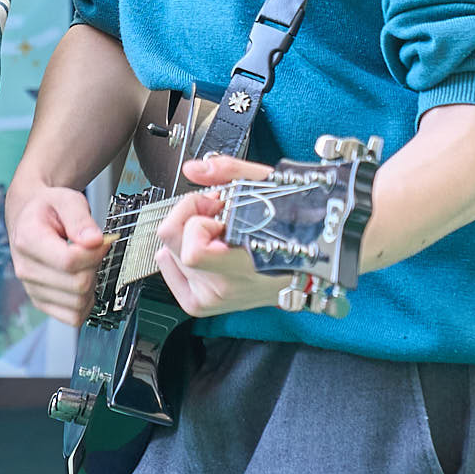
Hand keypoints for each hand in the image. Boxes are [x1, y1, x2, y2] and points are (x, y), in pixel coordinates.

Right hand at [6, 184, 108, 327]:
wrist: (30, 219)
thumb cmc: (48, 210)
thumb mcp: (66, 200)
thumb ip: (81, 218)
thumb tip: (95, 241)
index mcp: (27, 239)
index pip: (69, 261)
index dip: (95, 253)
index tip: (101, 240)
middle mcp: (25, 268)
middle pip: (77, 285)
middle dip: (95, 266)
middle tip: (93, 250)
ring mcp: (32, 289)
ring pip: (78, 303)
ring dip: (91, 284)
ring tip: (84, 264)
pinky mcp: (41, 302)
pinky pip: (73, 317)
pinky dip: (85, 303)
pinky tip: (82, 281)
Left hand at [153, 155, 285, 317]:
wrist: (307, 268)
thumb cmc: (294, 232)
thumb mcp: (268, 189)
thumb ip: (230, 172)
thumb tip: (195, 169)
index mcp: (243, 266)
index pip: (193, 251)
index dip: (197, 218)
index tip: (215, 208)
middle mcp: (224, 287)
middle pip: (172, 242)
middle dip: (189, 217)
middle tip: (215, 215)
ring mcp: (211, 298)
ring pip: (167, 252)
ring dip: (186, 236)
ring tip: (216, 234)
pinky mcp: (201, 304)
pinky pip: (166, 269)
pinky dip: (175, 253)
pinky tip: (199, 247)